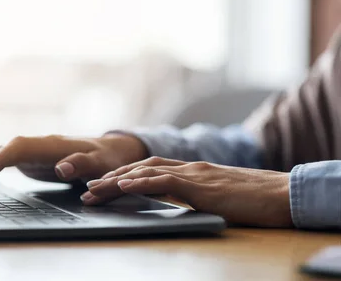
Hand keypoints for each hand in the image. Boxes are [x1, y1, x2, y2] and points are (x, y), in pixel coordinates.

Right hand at [0, 133, 146, 197]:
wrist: (109, 151)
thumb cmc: (106, 159)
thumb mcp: (101, 164)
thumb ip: (83, 164)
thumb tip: (62, 169)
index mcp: (50, 145)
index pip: (18, 148)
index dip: (0, 160)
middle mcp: (35, 144)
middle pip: (0, 151)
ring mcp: (30, 150)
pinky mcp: (28, 159)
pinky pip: (0, 163)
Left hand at [82, 157, 292, 226]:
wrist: (283, 194)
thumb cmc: (255, 200)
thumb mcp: (218, 197)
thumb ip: (197, 196)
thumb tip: (179, 203)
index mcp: (193, 170)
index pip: (150, 167)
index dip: (125, 174)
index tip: (103, 184)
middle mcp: (189, 167)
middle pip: (140, 166)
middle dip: (111, 176)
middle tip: (87, 187)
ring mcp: (194, 174)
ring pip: (145, 171)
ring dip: (116, 180)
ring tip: (93, 189)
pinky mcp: (201, 186)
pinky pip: (164, 180)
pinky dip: (141, 183)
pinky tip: (123, 187)